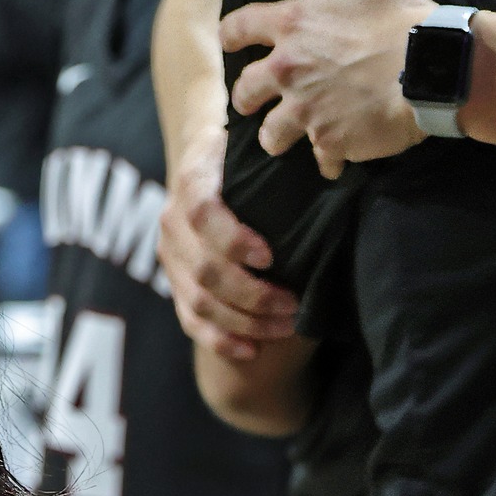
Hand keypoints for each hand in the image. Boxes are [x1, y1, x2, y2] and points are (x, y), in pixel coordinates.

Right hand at [158, 127, 300, 361]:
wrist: (206, 161)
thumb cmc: (245, 156)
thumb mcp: (254, 145)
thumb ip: (276, 156)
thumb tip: (323, 167)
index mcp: (193, 181)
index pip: (203, 214)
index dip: (234, 240)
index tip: (271, 257)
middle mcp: (173, 220)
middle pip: (206, 270)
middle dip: (254, 295)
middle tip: (295, 303)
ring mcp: (171, 255)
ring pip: (200, 301)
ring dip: (245, 321)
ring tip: (287, 324)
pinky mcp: (174, 282)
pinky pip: (190, 320)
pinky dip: (219, 339)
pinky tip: (250, 350)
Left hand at [222, 0, 432, 179]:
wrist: (433, 65)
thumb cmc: (399, 13)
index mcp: (290, 25)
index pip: (239, 28)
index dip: (230, 35)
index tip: (229, 43)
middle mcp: (288, 70)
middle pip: (245, 91)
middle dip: (245, 97)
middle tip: (250, 101)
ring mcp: (307, 109)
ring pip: (272, 134)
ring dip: (276, 135)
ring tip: (281, 138)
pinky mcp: (331, 140)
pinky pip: (319, 157)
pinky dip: (326, 159)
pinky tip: (333, 159)